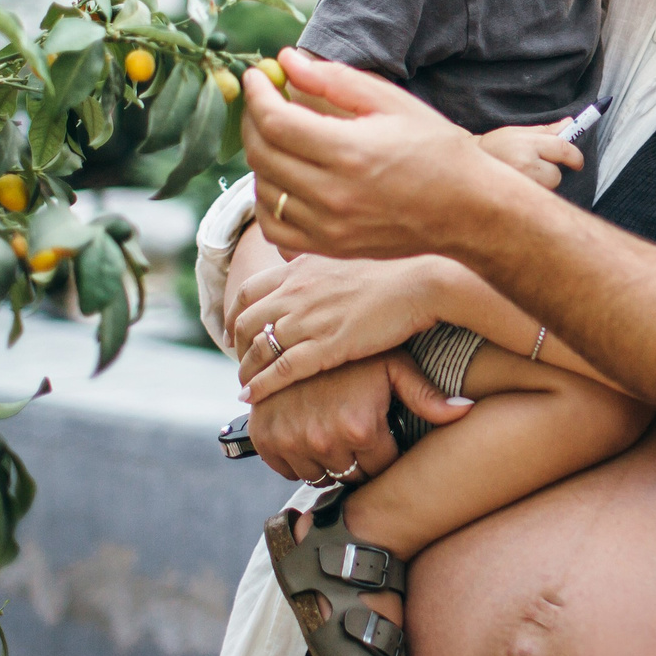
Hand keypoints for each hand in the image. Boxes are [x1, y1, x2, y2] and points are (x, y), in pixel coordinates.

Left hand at [232, 252, 442, 399]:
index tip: (238, 331)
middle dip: (237, 346)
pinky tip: (252, 397)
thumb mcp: (342, 257)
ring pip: (258, 349)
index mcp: (299, 270)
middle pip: (246, 323)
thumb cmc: (392, 272)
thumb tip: (297, 262)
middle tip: (243, 362)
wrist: (419, 283)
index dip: (235, 315)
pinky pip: (281, 370)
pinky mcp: (327, 347)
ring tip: (245, 384)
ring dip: (246, 370)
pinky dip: (261, 386)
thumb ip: (315, 264)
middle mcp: (297, 293)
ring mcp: (309, 320)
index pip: (247, 292)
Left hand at [244, 50, 520, 259]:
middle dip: (253, 120)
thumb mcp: (393, 103)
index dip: (258, 94)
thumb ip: (335, 80)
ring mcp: (328, 227)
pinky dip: (268, 200)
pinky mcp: (330, 248)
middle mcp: (333, 194)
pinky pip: (275, 226)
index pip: (275, 121)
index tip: (258, 76)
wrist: (468, 210)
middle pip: (261, 153)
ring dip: (261, 156)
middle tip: (264, 101)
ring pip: (264, 189)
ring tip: (279, 136)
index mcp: (349, 152)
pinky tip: (283, 180)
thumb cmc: (437, 150)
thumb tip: (287, 61)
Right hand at [247, 352, 475, 483]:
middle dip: (357, 458)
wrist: (301, 323)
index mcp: (359, 427)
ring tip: (334, 430)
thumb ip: (428, 395)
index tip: (382, 435)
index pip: (380, 469)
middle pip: (349, 476)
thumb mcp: (395, 365)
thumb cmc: (360, 343)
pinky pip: (285, 470)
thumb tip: (465, 412)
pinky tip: (309, 433)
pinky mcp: (264, 437)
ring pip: (317, 476)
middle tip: (357, 430)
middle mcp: (323, 439)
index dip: (384, 453)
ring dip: (326, 461)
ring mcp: (290, 440)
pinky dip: (296, 458)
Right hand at [478, 125, 583, 189]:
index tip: (577, 162)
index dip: (575, 157)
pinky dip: (531, 193)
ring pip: (545, 188)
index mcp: (526, 143)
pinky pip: (535, 198)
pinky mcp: (514, 198)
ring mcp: (519, 184)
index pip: (562, 148)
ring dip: (540, 183)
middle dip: (551, 171)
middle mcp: (524, 164)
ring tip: (521, 175)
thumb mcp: (518, 133)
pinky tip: (516, 186)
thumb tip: (570, 123)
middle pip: (555, 174)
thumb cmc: (495, 146)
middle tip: (536, 166)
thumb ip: (546, 131)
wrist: (464, 165)